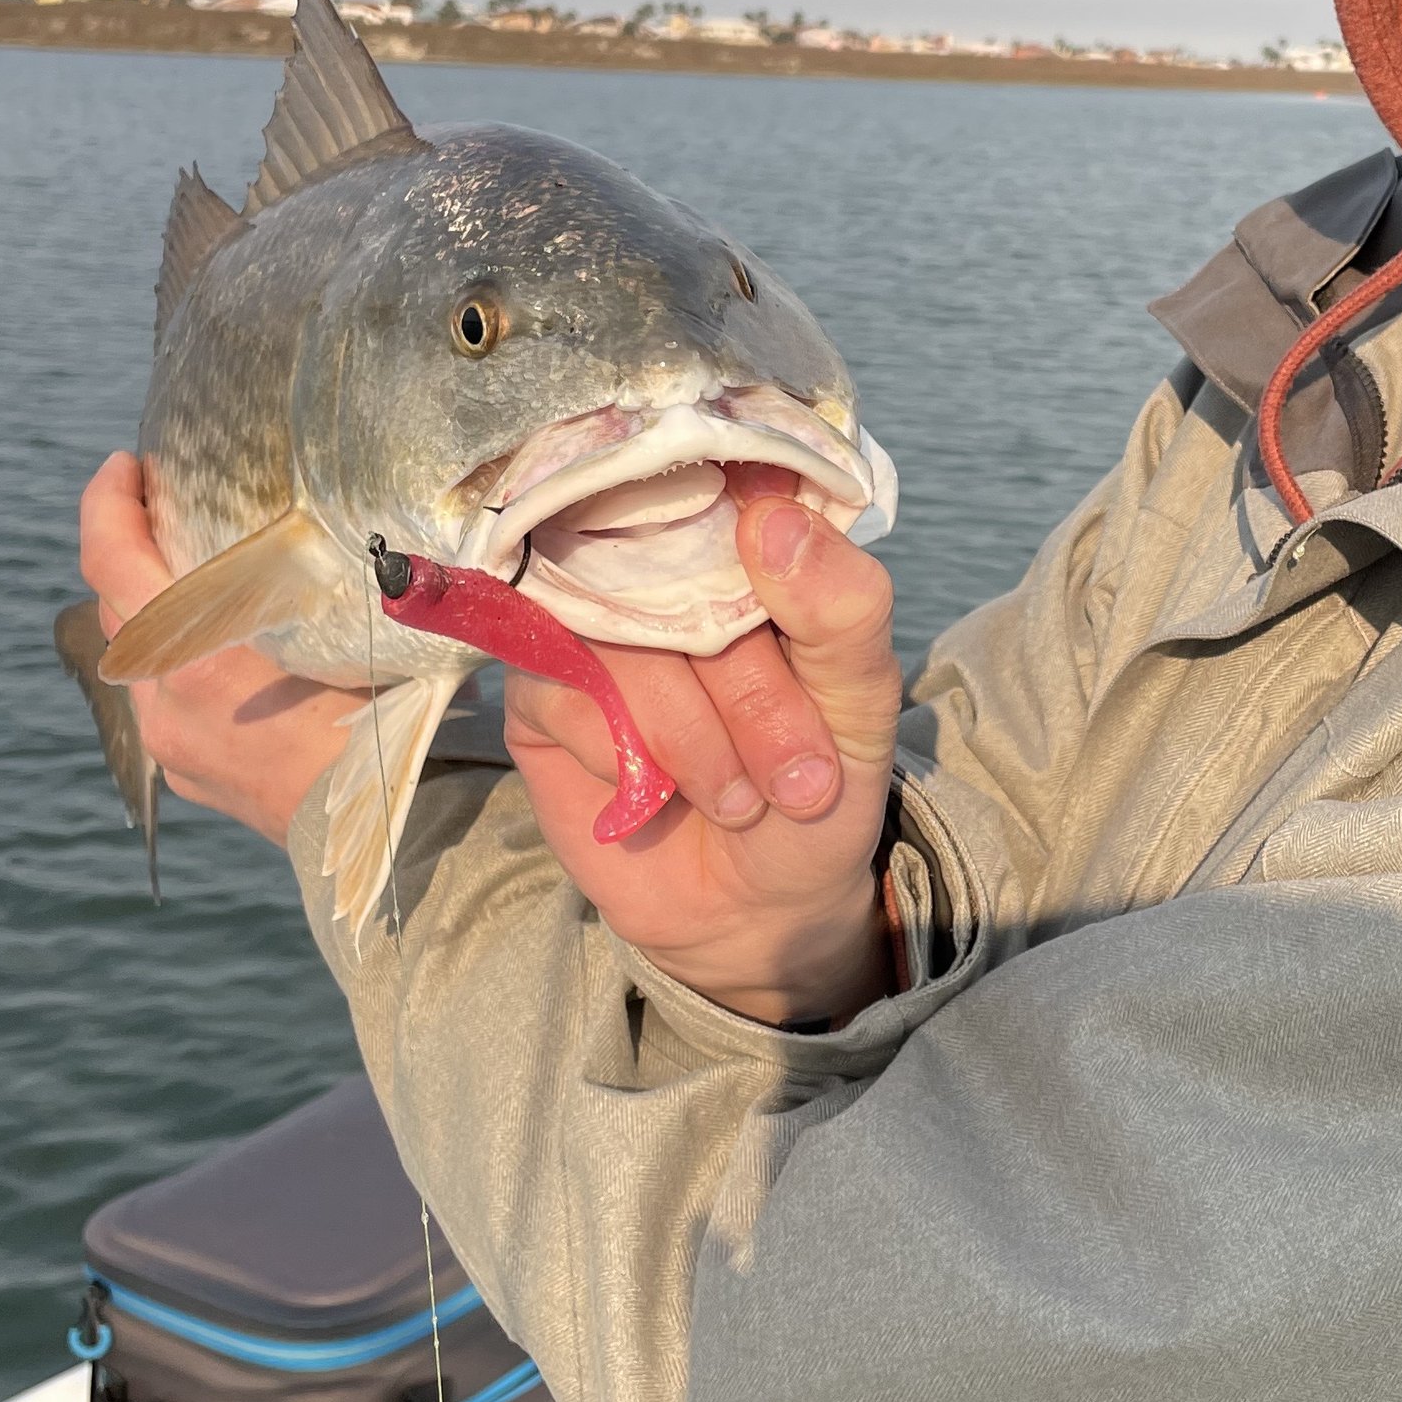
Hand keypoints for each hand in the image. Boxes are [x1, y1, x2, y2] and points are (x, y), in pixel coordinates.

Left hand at [79, 453, 368, 845]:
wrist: (389, 842)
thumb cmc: (384, 731)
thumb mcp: (362, 635)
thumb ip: (333, 583)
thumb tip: (357, 522)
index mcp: (193, 661)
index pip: (112, 563)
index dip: (106, 504)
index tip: (123, 465)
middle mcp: (163, 704)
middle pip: (118, 606)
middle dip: (132, 546)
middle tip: (167, 502)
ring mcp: (172, 747)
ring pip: (142, 655)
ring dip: (158, 607)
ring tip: (197, 572)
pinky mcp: (191, 775)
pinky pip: (165, 698)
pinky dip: (179, 658)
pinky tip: (223, 647)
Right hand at [503, 486, 899, 1028]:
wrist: (758, 908)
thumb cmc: (814, 792)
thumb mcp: (859, 706)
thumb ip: (842, 608)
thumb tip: (771, 517)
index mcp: (750, 549)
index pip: (738, 493)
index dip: (762, 554)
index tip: (798, 640)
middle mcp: (663, 569)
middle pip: (680, 575)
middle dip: (750, 692)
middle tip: (800, 780)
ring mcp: (593, 623)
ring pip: (622, 637)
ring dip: (691, 736)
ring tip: (739, 802)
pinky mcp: (542, 688)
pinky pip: (565, 690)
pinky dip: (625, 754)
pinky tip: (659, 797)